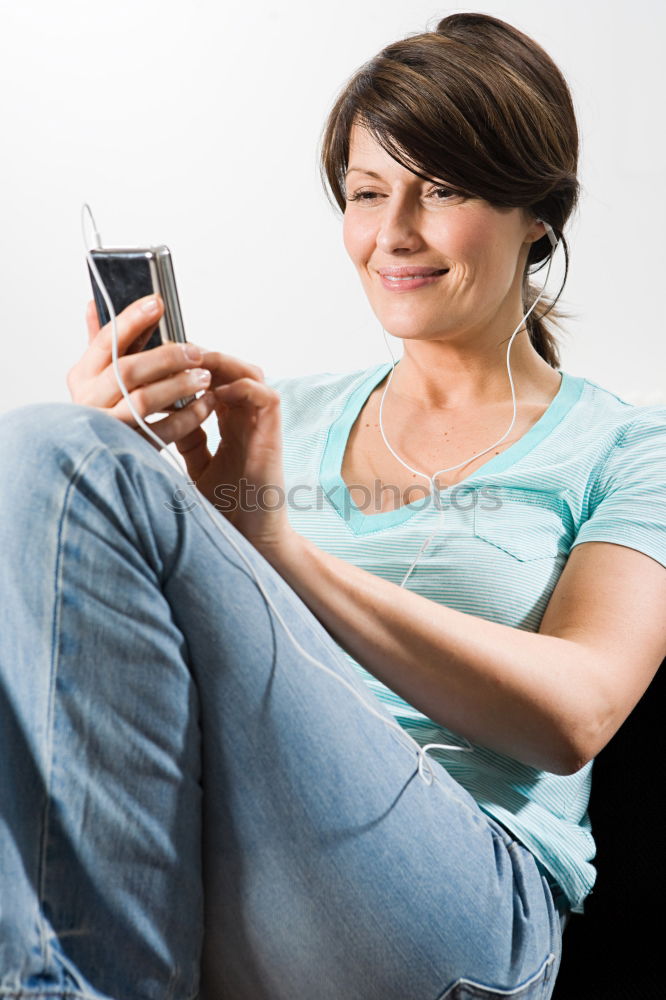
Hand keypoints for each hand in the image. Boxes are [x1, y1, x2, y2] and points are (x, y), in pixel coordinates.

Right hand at [67, 294, 216, 446]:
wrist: (99, 457)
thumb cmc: (105, 408)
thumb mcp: (96, 375)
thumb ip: (101, 343)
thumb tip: (94, 303)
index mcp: (83, 376)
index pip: (106, 341)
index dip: (131, 320)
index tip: (157, 303)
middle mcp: (90, 400)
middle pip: (127, 371)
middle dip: (165, 358)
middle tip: (194, 352)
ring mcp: (109, 426)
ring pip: (143, 401)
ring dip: (178, 386)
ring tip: (204, 377)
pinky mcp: (131, 447)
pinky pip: (163, 431)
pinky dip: (188, 417)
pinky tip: (205, 405)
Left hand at [175, 366, 295, 555]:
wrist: (246, 538)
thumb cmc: (225, 509)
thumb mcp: (196, 467)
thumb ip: (188, 440)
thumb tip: (164, 414)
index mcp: (230, 425)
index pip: (216, 381)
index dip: (193, 366)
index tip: (166, 361)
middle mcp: (247, 420)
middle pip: (232, 369)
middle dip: (205, 357)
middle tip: (176, 352)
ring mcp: (261, 425)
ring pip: (251, 373)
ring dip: (223, 364)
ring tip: (195, 365)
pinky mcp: (272, 434)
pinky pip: (264, 395)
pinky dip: (241, 387)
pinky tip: (214, 393)